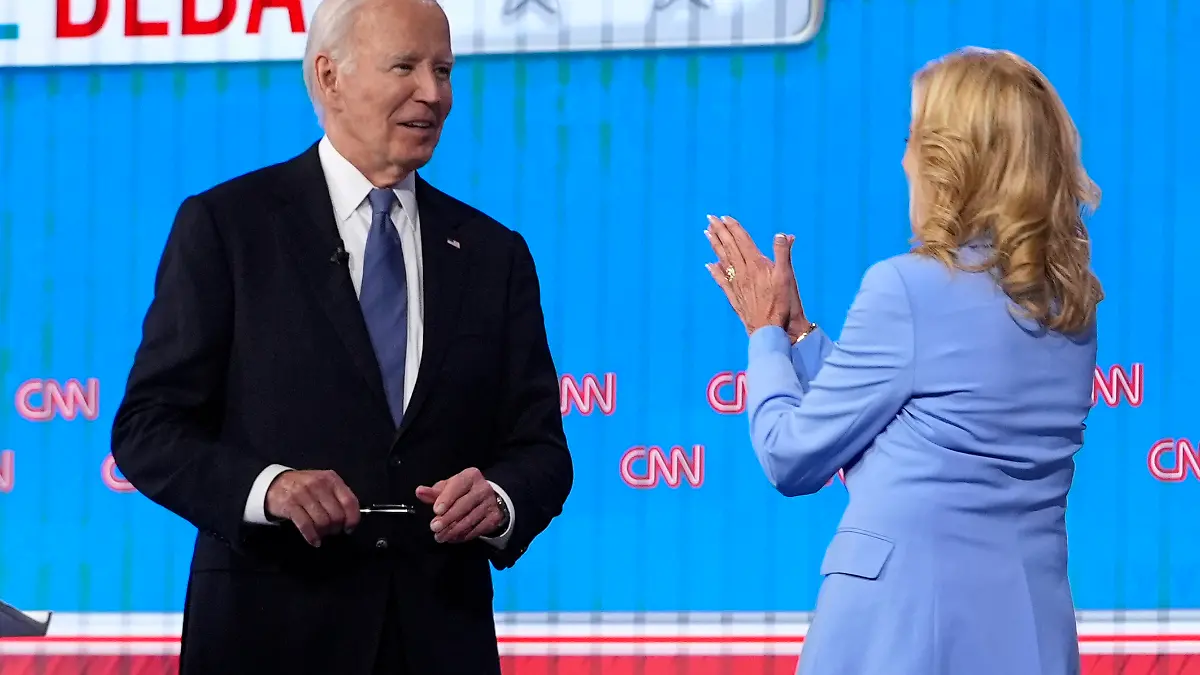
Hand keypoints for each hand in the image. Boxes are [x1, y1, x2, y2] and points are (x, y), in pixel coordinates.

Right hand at [265, 470, 360, 547]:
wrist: (274, 484)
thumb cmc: (303, 487)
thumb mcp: (323, 484)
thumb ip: (337, 496)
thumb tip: (351, 518)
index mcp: (331, 479)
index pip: (349, 501)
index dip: (353, 519)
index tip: (349, 528)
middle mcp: (318, 484)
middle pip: (336, 515)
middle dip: (336, 528)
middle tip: (332, 531)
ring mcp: (303, 494)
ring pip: (322, 522)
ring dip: (324, 533)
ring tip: (322, 534)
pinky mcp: (290, 504)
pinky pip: (306, 525)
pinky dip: (312, 536)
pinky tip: (314, 540)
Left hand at [415, 467, 506, 543]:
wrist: (490, 498)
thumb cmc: (464, 492)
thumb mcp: (449, 488)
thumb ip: (434, 492)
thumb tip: (419, 491)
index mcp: (470, 477)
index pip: (458, 486)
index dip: (447, 498)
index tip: (436, 510)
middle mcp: (483, 488)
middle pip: (464, 505)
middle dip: (447, 518)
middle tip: (435, 527)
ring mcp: (490, 504)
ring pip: (470, 519)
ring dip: (453, 530)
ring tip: (440, 536)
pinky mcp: (494, 518)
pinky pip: (477, 529)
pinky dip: (463, 536)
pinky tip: (453, 537)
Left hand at [705, 215, 798, 334]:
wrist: (770, 329)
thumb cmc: (781, 304)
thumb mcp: (787, 276)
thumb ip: (783, 254)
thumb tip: (782, 234)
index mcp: (756, 265)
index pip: (742, 241)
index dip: (734, 228)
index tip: (724, 217)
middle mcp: (743, 272)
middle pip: (729, 247)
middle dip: (720, 231)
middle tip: (710, 218)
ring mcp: (736, 285)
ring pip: (723, 261)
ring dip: (715, 246)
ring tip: (707, 233)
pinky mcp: (734, 297)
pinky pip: (722, 281)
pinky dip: (715, 271)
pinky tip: (709, 265)